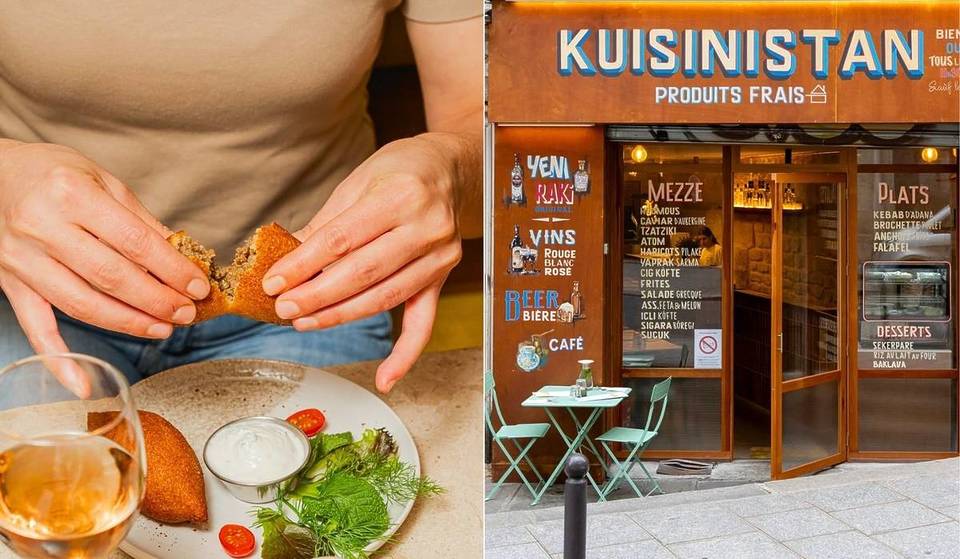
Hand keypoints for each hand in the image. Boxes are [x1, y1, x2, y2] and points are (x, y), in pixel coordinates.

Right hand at [0, 142, 210, 363]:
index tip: (197, 286)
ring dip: (128, 324)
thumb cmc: (51, 172)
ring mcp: (23, 259)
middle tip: (186, 312)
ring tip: (162, 329)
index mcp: (73, 194)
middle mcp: (43, 227)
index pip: (134, 242)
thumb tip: (182, 254)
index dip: (171, 269)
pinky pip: (36, 328)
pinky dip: (59, 360)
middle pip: (111, 276)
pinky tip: (84, 384)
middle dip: (156, 300)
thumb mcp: (101, 179)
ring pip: (82, 304)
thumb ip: (140, 219)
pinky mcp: (10, 283)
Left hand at [263, 134, 474, 392]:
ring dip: (342, 316)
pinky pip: (424, 323)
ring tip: (306, 322)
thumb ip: (327, 222)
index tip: (275, 281)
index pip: (343, 239)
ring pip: (385, 298)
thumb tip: (286, 257)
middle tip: (285, 308)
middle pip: (363, 273)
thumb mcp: (359, 182)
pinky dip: (405, 354)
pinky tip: (385, 378)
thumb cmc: (401, 170)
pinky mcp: (443, 278)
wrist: (449, 169)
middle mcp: (426, 227)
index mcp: (401, 194)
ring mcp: (439, 256)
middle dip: (317, 295)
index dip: (304, 264)